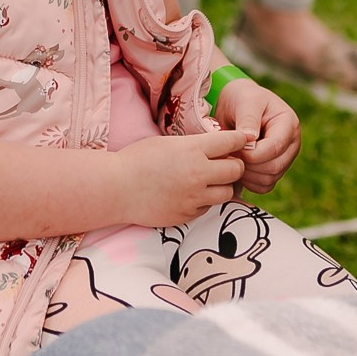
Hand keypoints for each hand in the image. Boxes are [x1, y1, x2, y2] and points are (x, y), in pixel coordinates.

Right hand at [114, 130, 249, 226]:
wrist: (116, 188)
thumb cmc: (137, 159)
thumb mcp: (168, 142)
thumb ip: (194, 145)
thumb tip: (217, 145)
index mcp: (193, 149)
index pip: (232, 142)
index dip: (239, 140)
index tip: (240, 141)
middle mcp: (198, 173)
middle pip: (236, 169)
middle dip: (234, 165)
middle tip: (225, 163)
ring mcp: (194, 197)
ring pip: (228, 192)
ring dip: (223, 186)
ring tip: (210, 181)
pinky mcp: (188, 215)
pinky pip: (208, 207)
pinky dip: (205, 201)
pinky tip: (191, 194)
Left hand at [214, 77, 300, 193]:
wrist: (237, 105)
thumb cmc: (242, 99)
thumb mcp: (245, 102)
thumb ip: (248, 120)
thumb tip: (250, 139)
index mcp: (289, 124)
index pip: (275, 148)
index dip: (253, 153)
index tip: (235, 148)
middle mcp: (291, 144)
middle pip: (273, 167)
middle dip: (248, 164)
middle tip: (231, 153)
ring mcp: (284, 160)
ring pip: (268, 180)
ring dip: (246, 174)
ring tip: (232, 157)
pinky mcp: (274, 171)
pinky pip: (263, 187)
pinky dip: (248, 182)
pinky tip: (237, 166)